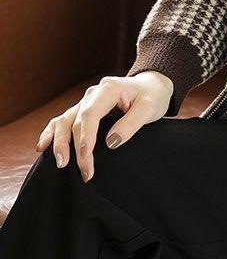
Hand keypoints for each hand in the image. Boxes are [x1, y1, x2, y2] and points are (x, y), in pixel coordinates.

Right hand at [34, 71, 174, 182]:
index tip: (86, 157)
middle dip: (76, 148)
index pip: (90, 114)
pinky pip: (63, 120)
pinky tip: (43, 146)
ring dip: (59, 143)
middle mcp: (93, 94)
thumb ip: (131, 124)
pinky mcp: (83, 110)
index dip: (86, 137)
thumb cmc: (152, 97)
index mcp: (108, 89)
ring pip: (64, 121)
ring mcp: (86, 101)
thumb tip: (110, 142)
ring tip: (60, 164)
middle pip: (75, 120)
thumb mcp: (150, 108)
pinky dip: (52, 133)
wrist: (152, 87)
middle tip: (84, 171)